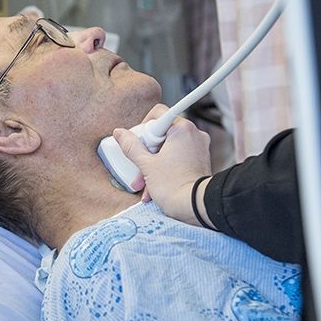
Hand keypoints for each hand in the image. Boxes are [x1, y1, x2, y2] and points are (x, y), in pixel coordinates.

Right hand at [114, 104, 211, 224]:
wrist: (196, 206)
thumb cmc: (174, 186)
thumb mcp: (146, 165)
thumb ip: (131, 146)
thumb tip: (120, 133)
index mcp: (182, 129)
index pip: (158, 114)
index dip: (143, 129)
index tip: (138, 144)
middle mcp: (194, 133)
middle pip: (162, 134)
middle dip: (147, 152)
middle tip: (140, 166)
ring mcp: (199, 147)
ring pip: (169, 148)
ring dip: (155, 163)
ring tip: (145, 182)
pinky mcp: (200, 160)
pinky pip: (179, 157)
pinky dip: (167, 168)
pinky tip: (156, 185)